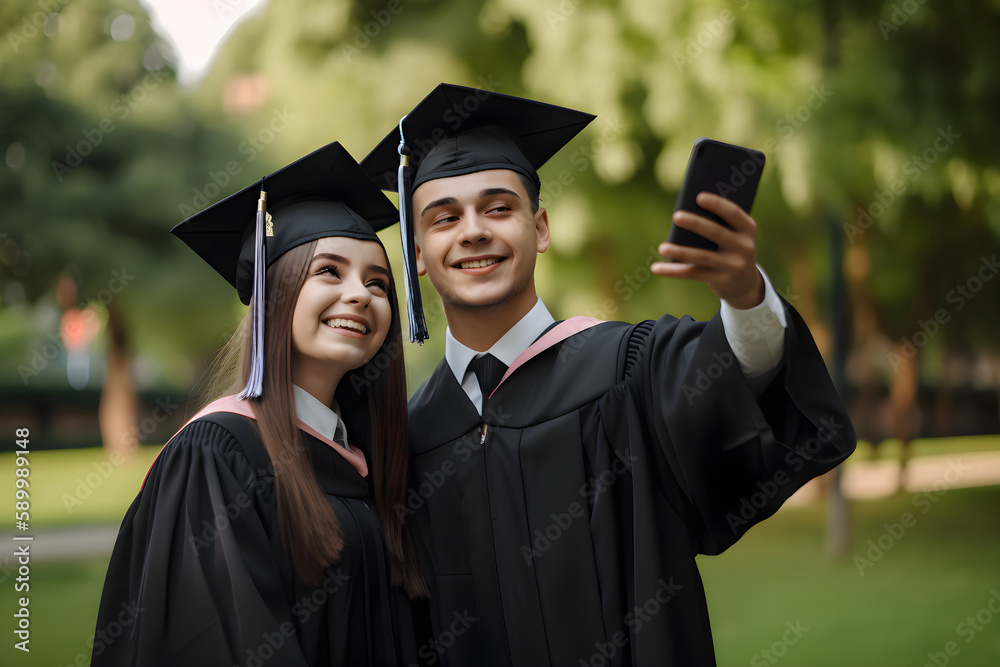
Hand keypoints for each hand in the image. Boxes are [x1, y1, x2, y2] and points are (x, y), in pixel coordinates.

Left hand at [651, 192, 764, 309]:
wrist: (745, 283)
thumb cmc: (730, 248)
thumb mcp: (732, 235)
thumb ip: (716, 223)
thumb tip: (684, 211)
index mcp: (747, 229)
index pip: (734, 214)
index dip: (718, 204)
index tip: (698, 196)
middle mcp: (744, 247)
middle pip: (717, 234)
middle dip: (696, 224)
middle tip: (676, 216)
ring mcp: (733, 266)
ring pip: (703, 257)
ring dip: (681, 252)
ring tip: (662, 248)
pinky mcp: (720, 281)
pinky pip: (694, 273)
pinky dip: (673, 271)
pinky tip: (656, 268)